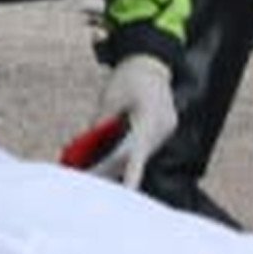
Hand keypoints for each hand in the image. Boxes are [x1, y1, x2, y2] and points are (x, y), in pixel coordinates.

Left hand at [92, 56, 177, 186]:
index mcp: (149, 115)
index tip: (127, 194)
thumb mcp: (109, 98)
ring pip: (141, 154)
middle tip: (89, 180)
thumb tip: (86, 150)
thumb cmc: (128, 76)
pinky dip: (129, 154)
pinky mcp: (164, 130)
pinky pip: (145, 147)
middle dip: (113, 169)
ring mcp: (166, 129)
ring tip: (95, 172)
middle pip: (136, 156)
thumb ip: (100, 124)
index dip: (131, 174)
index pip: (138, 151)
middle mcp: (163, 126)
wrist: (151, 60)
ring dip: (120, 164)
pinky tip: (110, 161)